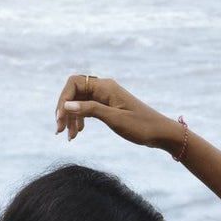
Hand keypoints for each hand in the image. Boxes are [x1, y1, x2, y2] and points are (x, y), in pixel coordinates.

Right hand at [54, 74, 183, 153]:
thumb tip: (67, 105)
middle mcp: (104, 88)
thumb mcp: (114, 119)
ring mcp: (106, 97)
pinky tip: (79, 132)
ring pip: (80, 102)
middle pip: (74, 93)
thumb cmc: (140, 126)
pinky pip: (88, 108)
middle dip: (65, 110)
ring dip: (71, 118)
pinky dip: (81, 119)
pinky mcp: (109, 106)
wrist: (160, 133)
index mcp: (105, 86)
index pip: (74, 83)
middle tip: (60, 131)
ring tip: (69, 137)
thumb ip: (90, 110)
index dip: (63, 99)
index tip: (60, 119)